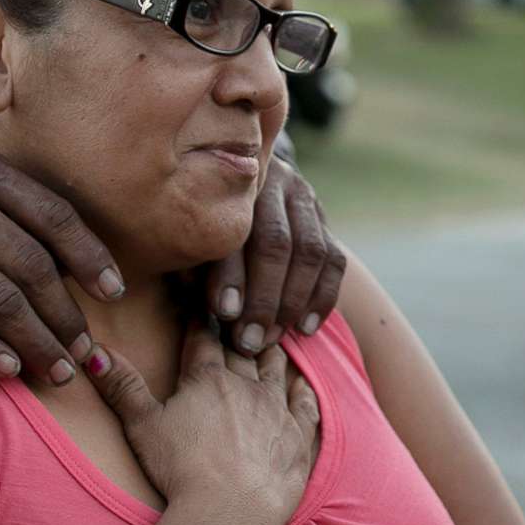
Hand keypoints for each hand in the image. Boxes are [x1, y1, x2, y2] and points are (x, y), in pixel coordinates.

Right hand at [87, 313, 318, 524]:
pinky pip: (305, 405)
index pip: (203, 338)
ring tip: (271, 336)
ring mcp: (276, 410)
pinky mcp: (298, 437)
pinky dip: (304, 390)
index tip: (200, 298)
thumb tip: (91, 349)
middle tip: (239, 308)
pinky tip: (304, 383)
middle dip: (238, 328)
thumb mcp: (142, 426)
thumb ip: (121, 385)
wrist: (232, 509)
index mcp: (207, 379)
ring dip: (271, 351)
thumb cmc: (182, 470)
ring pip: (276, 369)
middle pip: (242, 349)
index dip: (199, 317)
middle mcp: (246, 386)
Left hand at [207, 155, 347, 356]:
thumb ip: (195, 263)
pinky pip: (334, 261)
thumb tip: (212, 305)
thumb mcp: (190, 236)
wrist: (239, 193)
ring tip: (275, 337)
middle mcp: (271, 184)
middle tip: (251, 340)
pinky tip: (306, 328)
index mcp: (229, 184)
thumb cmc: (202, 225)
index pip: (233, 231)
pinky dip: (322, 298)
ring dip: (293, 302)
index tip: (224, 313)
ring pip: (310, 252)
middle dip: (264, 298)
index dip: (230, 275)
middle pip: (275, 243)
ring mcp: (302, 199)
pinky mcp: (323, 220)